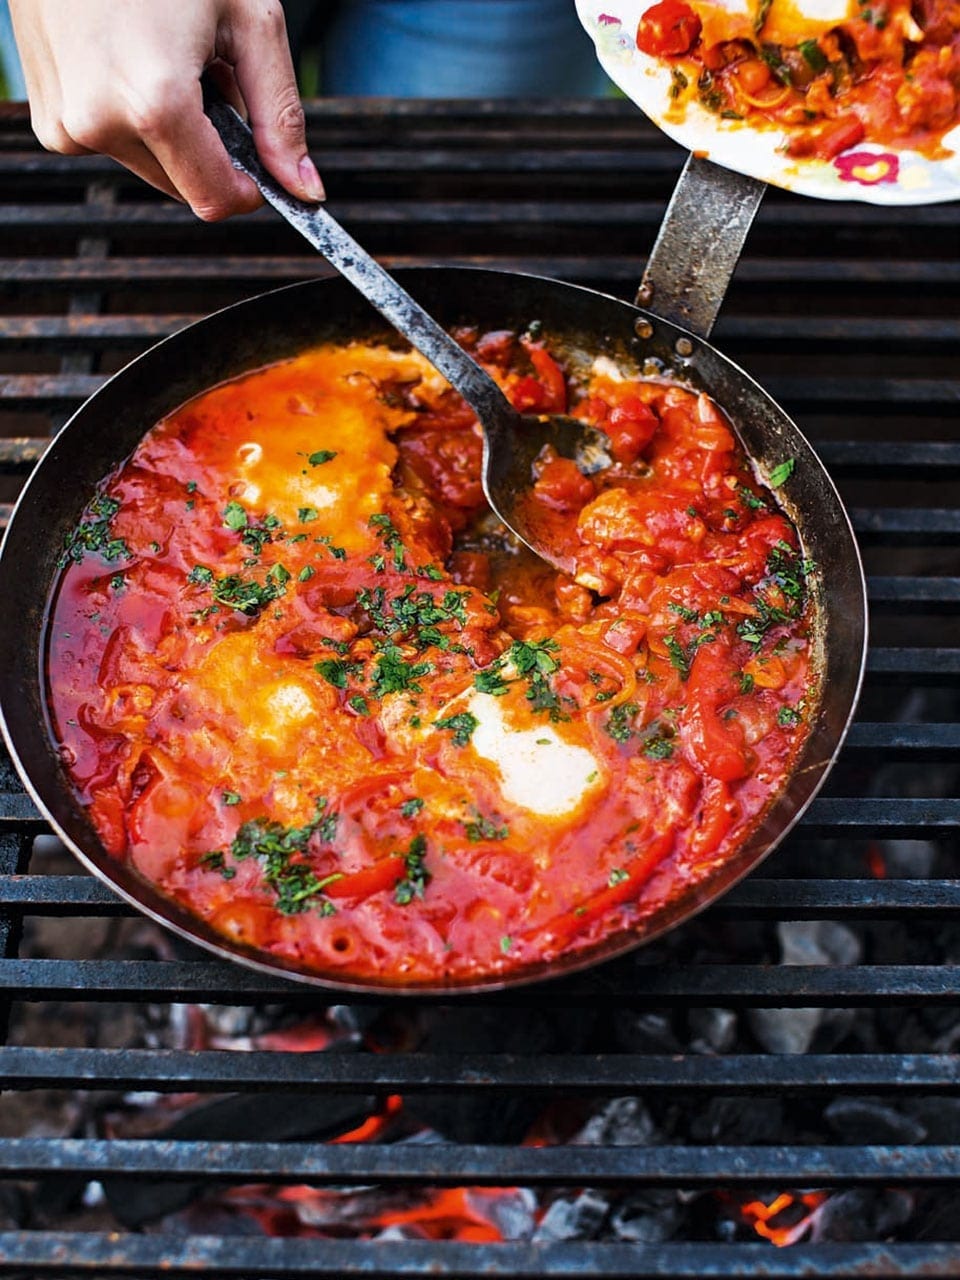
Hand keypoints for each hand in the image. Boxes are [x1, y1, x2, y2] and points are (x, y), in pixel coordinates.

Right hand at [9, 0, 325, 218]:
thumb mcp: (248, 21)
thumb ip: (280, 115)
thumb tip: (304, 187)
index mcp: (154, 102)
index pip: (215, 200)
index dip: (247, 188)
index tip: (259, 161)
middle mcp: (99, 122)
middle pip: (183, 186)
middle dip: (208, 146)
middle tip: (206, 73)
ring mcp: (65, 123)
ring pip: (149, 166)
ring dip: (171, 128)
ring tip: (164, 54)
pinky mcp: (47, 116)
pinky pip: (111, 142)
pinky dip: (131, 114)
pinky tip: (129, 57)